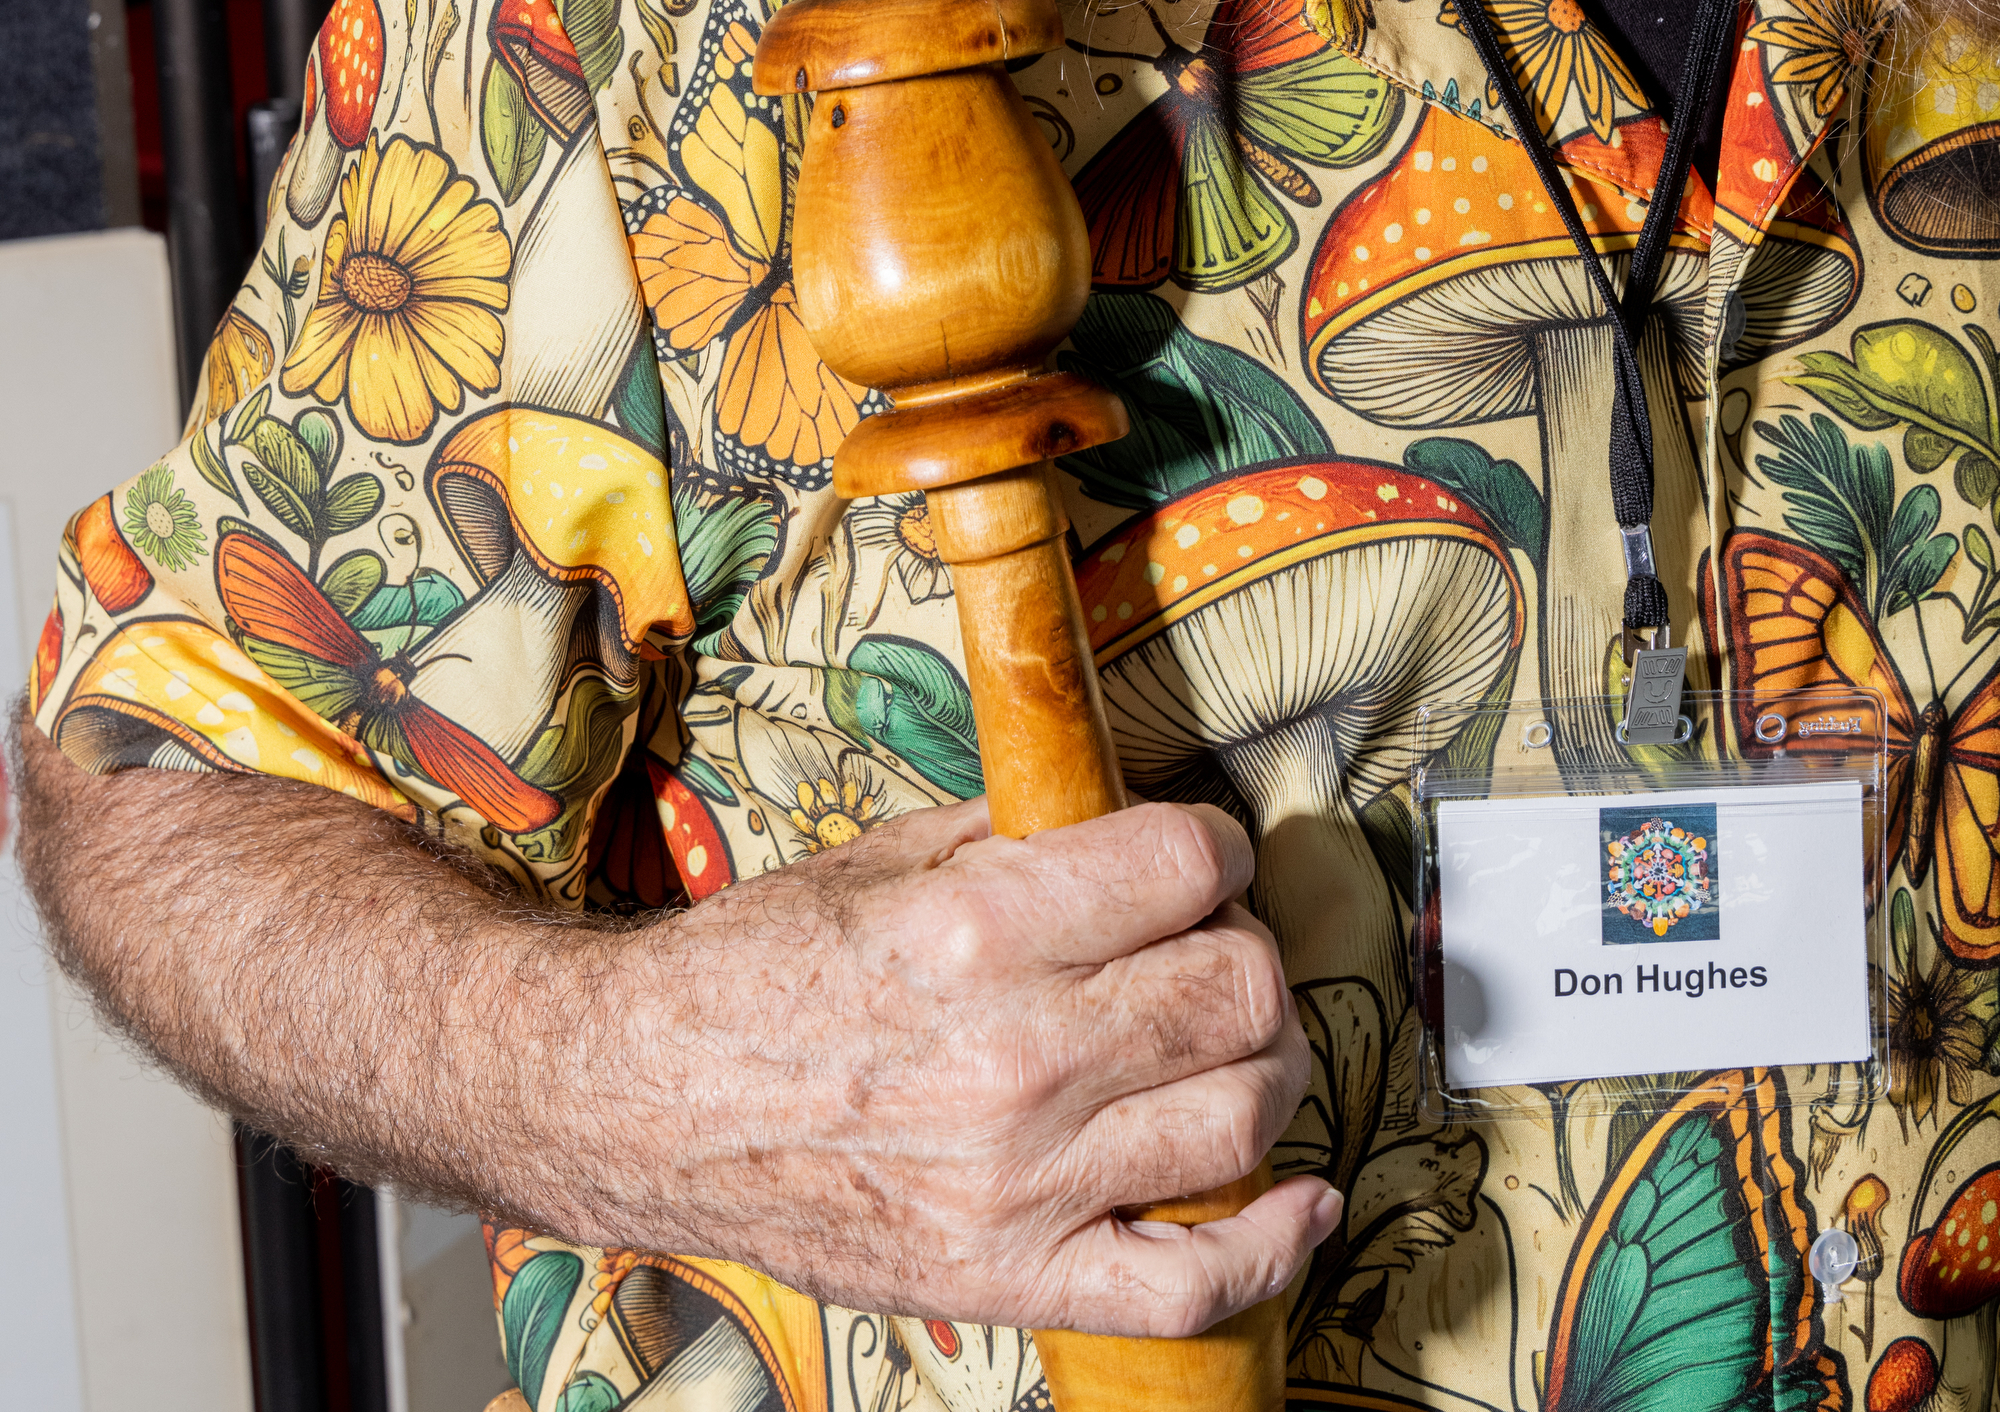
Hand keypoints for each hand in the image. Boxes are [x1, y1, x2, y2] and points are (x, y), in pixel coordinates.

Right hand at [632, 794, 1338, 1335]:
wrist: (642, 1105)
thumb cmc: (753, 977)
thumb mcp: (879, 863)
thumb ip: (1017, 838)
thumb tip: (1126, 815)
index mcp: (980, 934)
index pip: (1186, 868)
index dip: (1214, 849)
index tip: (1200, 858)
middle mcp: (1017, 1059)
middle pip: (1236, 990)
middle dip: (1243, 947)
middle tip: (1207, 942)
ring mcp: (1023, 1184)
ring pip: (1243, 1115)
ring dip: (1263, 1065)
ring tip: (1224, 1042)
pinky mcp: (1012, 1278)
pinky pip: (1193, 1285)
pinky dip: (1274, 1243)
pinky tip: (1299, 1194)